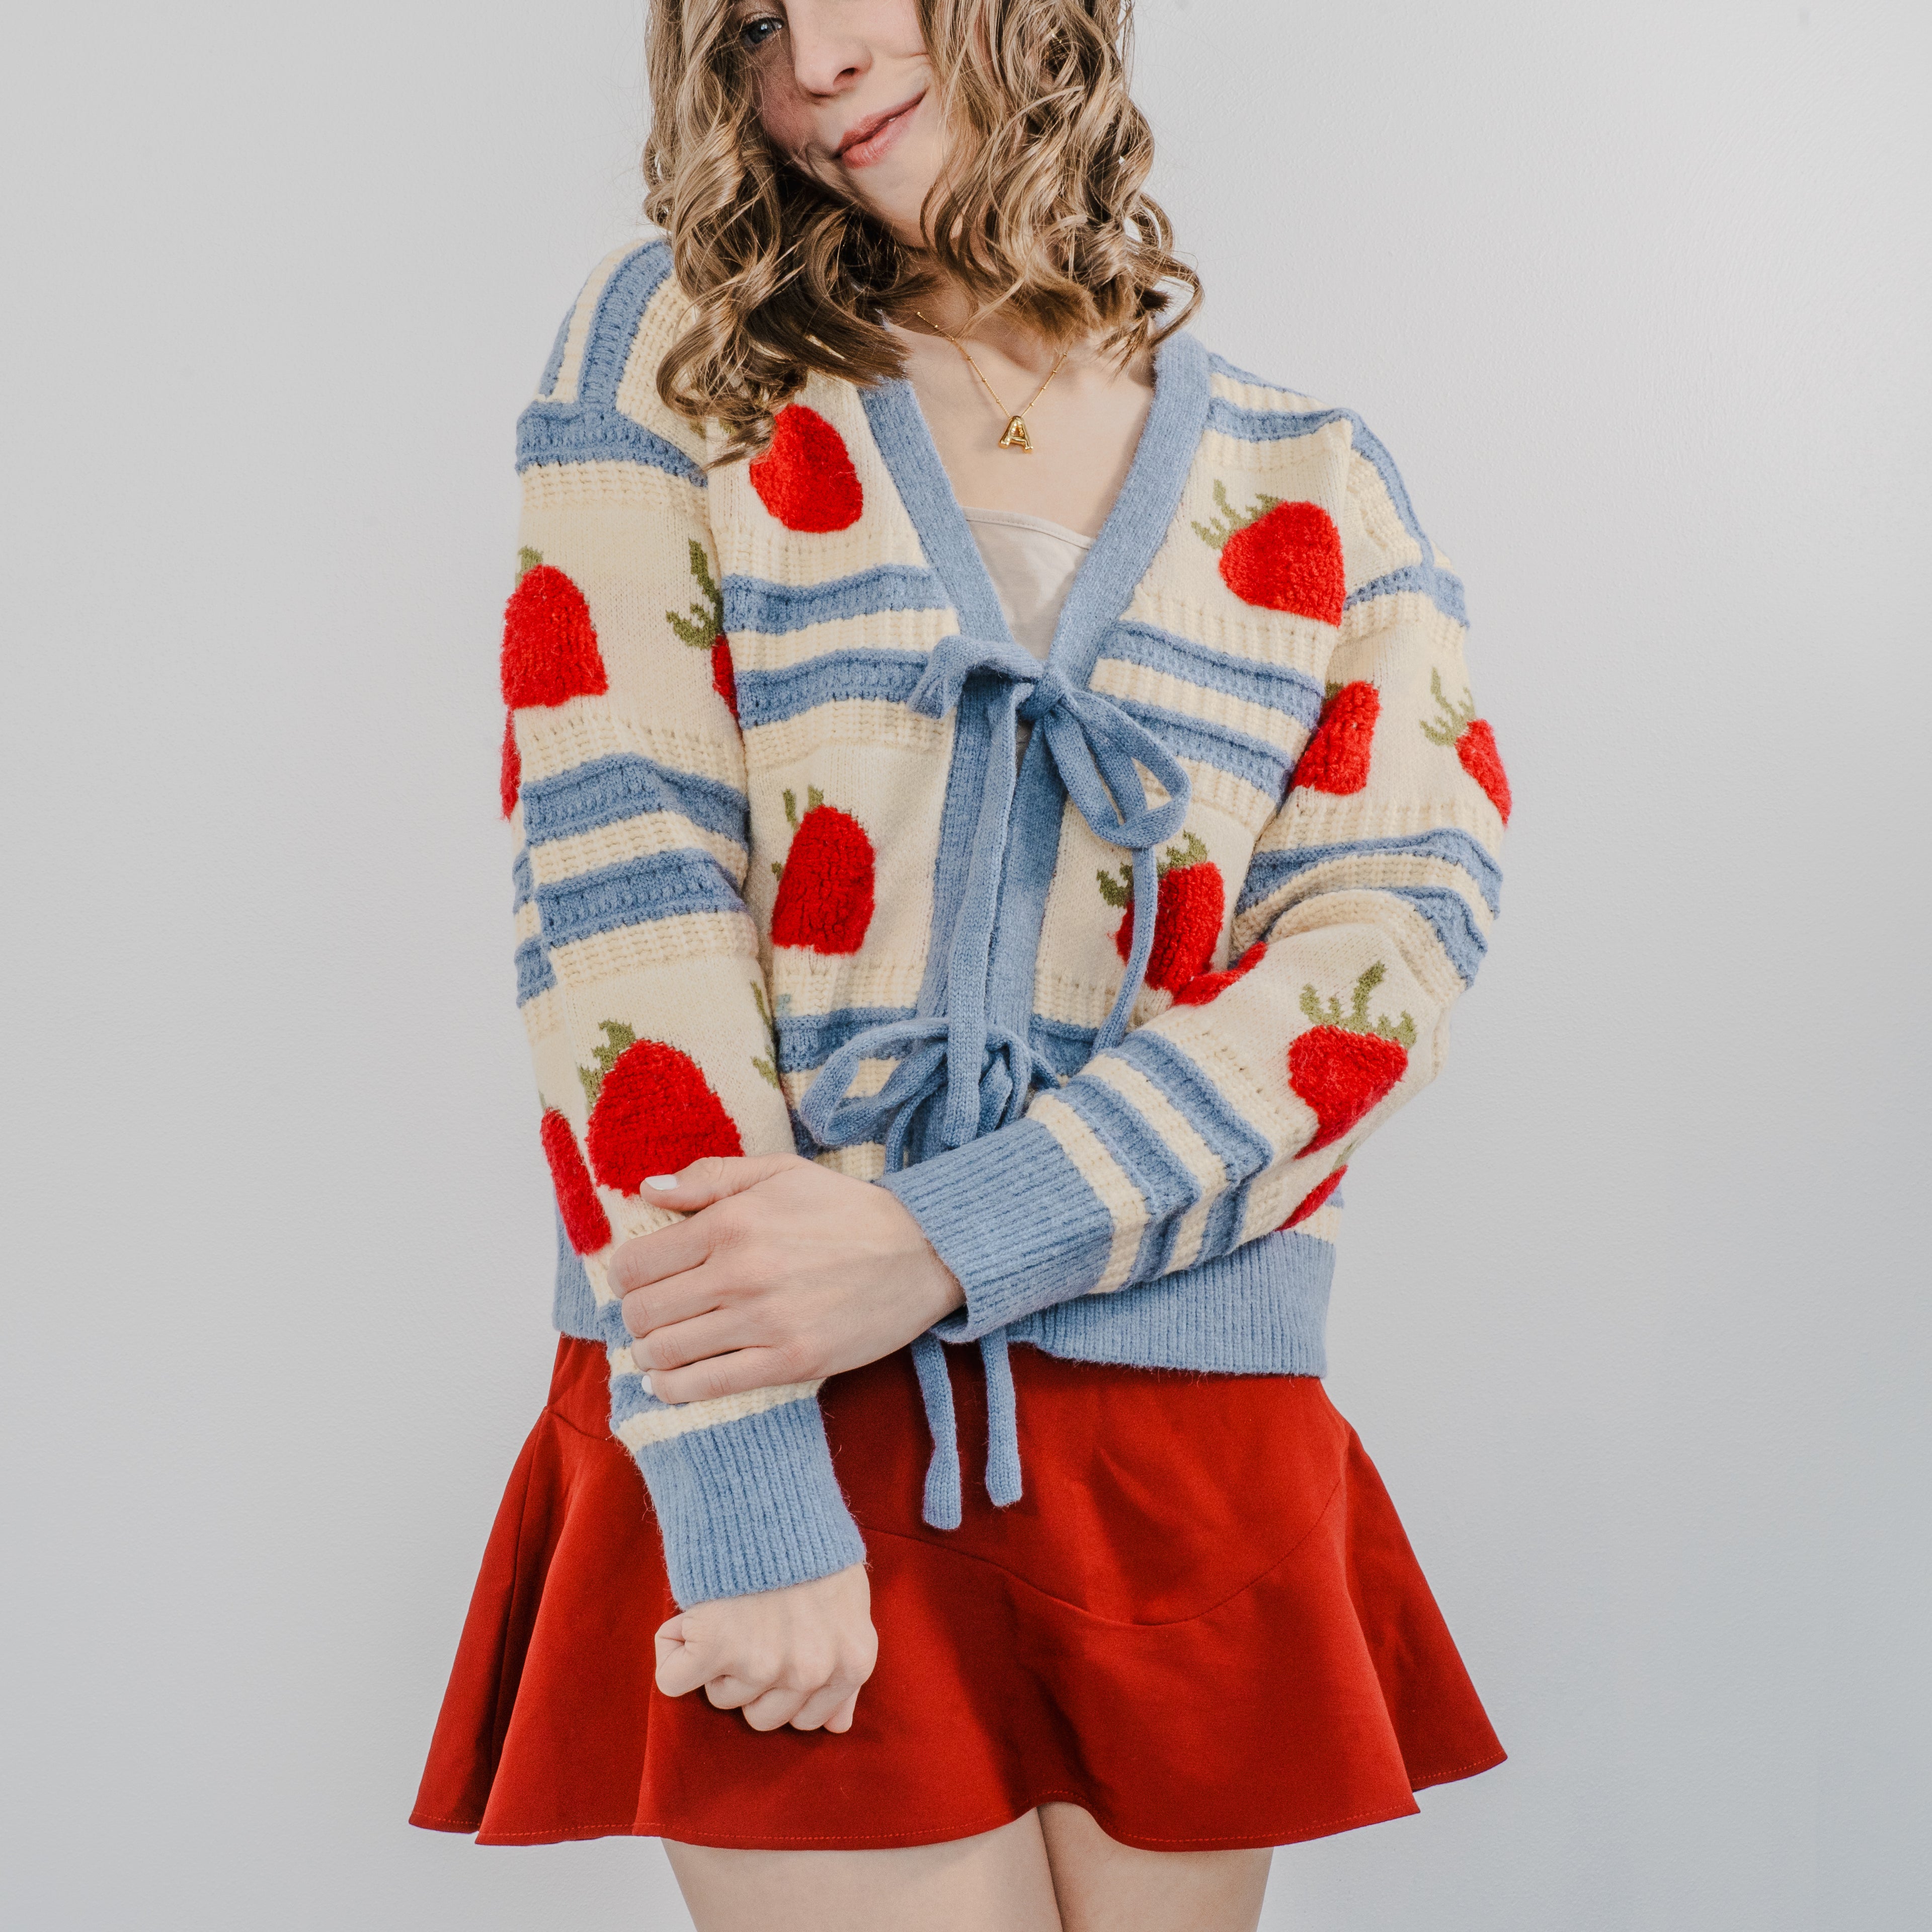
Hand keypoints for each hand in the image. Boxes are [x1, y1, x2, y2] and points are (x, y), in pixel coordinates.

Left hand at [611, 1154, 964, 1403]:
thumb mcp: (780, 1172)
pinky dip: (674, 1390)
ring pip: (666, 1353)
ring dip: (649, 1356)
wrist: (921, 1254)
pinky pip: (707, 1387)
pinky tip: (670, 1383)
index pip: (635, 1264)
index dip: (623, 1276)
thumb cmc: (846, 1210)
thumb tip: (648, 1188)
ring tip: (658, 1349)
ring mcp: (764, 1323)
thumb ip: (711, 1176)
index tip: (637, 1280)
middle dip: (634, 1317)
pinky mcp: (789, 1362)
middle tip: (648, 1315)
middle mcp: (741, 1273)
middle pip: (642, 1312)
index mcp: (732, 1222)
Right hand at [656, 1562, 876, 1732]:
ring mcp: (763, 1664)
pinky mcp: (716, 1648)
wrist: (770, 1495)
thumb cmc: (810, 1545)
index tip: (777, 1647)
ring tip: (730, 1608)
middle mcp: (811, 1671)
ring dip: (716, 1661)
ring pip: (722, 1698)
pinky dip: (673, 1653)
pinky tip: (693, 1619)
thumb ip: (844, 1666)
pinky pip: (674, 1681)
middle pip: (763, 1716)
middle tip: (752, 1624)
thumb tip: (837, 1725)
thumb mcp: (849, 1602)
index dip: (786, 1684)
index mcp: (851, 1662)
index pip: (810, 1719)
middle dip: (752, 1678)